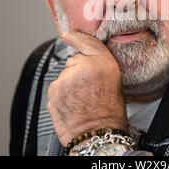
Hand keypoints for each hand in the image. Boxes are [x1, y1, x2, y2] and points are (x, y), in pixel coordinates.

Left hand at [47, 31, 127, 146]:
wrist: (97, 134)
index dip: (77, 37)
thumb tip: (84, 58)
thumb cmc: (110, 113)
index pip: (88, 42)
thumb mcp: (114, 81)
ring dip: (69, 83)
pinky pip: (57, 87)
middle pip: (74, 60)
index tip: (69, 35)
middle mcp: (85, 67)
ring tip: (80, 98)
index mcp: (104, 63)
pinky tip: (72, 103)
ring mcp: (67, 78)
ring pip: (65, 75)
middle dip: (77, 70)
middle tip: (88, 87)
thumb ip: (99, 64)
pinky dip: (61, 93)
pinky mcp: (54, 90)